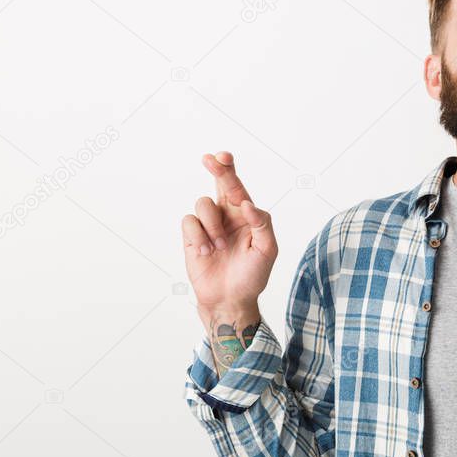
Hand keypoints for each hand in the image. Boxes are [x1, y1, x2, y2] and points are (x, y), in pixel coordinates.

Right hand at [181, 151, 277, 314]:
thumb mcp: (267, 250)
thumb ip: (262, 224)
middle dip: (216, 169)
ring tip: (220, 247)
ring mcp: (208, 224)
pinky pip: (189, 221)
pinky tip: (207, 252)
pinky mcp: (192, 236)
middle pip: (220, 183)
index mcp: (247, 215)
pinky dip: (199, 236)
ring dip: (213, 225)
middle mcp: (227, 215)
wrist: (231, 299)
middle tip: (209, 159)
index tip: (224, 157)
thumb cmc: (253, 275)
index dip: (230, 170)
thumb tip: (247, 203)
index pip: (239, 187)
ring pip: (204, 203)